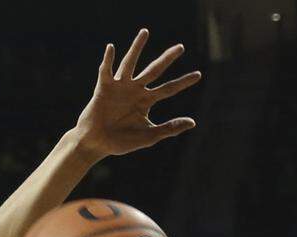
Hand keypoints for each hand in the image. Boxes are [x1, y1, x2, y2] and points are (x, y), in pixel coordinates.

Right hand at [73, 29, 201, 158]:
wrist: (98, 143)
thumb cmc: (122, 142)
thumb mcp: (150, 136)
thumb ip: (170, 128)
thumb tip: (193, 122)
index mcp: (146, 101)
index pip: (169, 89)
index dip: (183, 82)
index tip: (198, 74)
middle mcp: (135, 90)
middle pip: (154, 70)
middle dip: (167, 59)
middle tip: (181, 47)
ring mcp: (120, 86)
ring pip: (131, 63)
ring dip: (137, 47)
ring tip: (145, 32)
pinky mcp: (104, 87)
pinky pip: (106, 70)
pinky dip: (108, 59)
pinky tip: (111, 48)